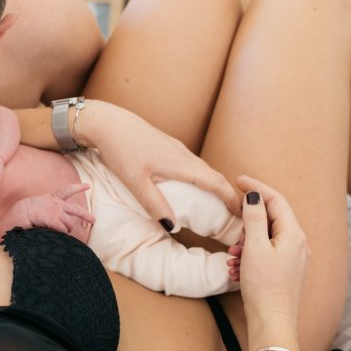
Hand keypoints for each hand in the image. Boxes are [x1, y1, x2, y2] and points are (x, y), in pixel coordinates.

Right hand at [3, 185, 93, 234]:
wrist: (17, 214)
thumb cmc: (22, 214)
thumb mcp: (36, 208)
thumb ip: (46, 212)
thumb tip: (55, 221)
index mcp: (50, 198)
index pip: (67, 191)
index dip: (78, 187)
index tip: (88, 185)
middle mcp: (55, 203)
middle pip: (76, 209)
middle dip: (86, 215)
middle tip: (94, 220)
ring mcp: (56, 210)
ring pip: (70, 223)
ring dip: (66, 230)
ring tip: (58, 234)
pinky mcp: (54, 218)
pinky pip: (63, 230)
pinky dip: (61, 234)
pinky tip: (54, 233)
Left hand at [81, 101, 240, 223]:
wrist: (108, 122)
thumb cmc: (121, 151)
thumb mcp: (135, 182)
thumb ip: (154, 205)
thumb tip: (172, 227)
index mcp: (181, 164)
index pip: (216, 183)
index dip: (231, 199)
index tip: (242, 214)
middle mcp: (183, 154)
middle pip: (214, 175)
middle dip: (227, 194)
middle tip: (234, 213)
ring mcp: (175, 147)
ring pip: (202, 168)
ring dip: (214, 185)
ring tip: (217, 203)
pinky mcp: (166, 145)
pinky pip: (191, 164)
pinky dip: (200, 177)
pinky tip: (191, 186)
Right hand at [231, 175, 308, 326]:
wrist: (271, 321)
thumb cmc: (263, 286)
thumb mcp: (254, 247)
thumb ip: (254, 218)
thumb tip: (254, 195)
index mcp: (294, 234)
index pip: (276, 200)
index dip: (257, 187)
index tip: (237, 180)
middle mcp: (299, 244)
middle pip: (271, 218)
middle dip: (247, 222)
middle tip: (232, 232)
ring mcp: (294, 258)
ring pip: (266, 237)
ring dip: (245, 241)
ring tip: (232, 256)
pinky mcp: (286, 270)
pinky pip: (266, 252)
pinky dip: (250, 254)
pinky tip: (236, 267)